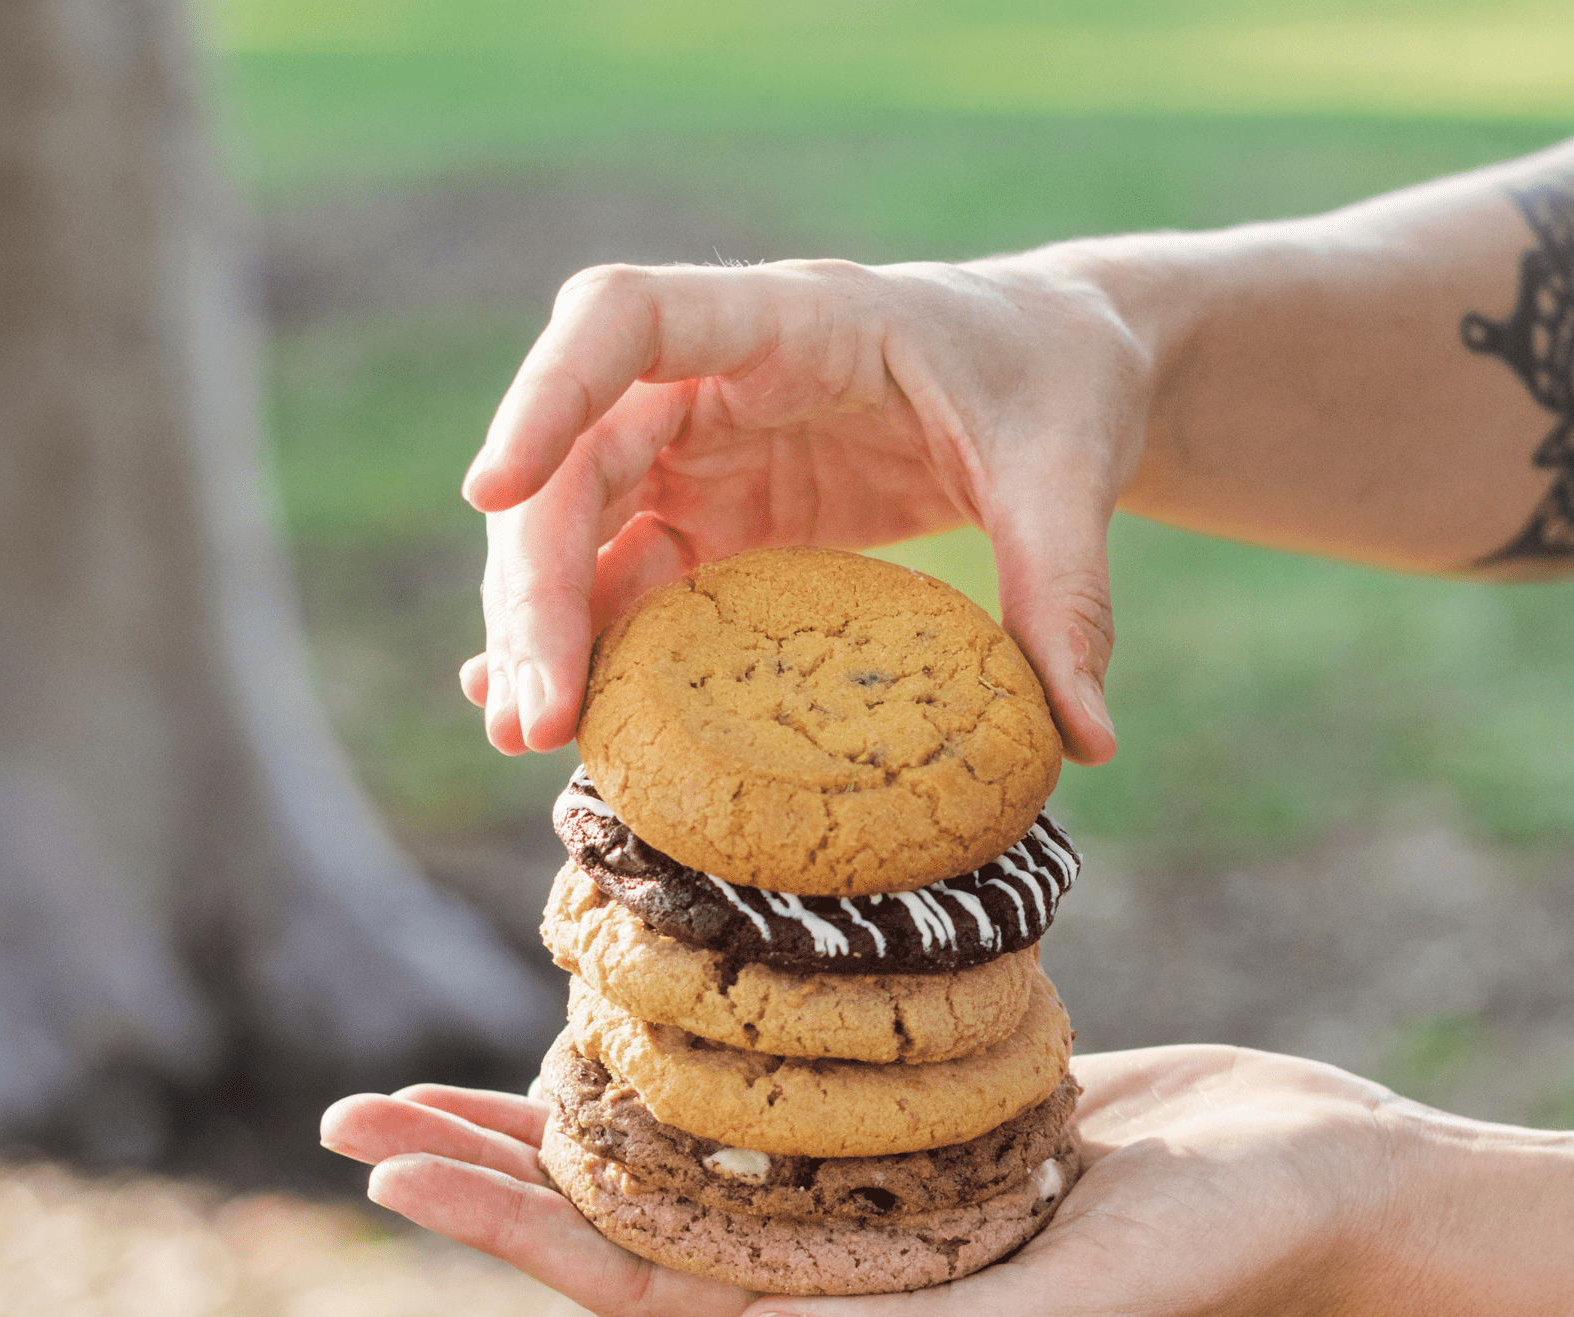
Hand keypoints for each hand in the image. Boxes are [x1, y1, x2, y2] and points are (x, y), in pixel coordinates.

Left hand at [318, 1047, 1396, 1316]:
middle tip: (353, 1114)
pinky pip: (767, 1067)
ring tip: (439, 1066)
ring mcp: (870, 1170)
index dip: (505, 1226)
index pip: (635, 1273)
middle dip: (486, 1164)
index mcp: (850, 1309)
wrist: (1316, 1177)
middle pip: (621, 1206)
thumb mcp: (1080, 1307)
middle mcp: (837, 1244)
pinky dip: (684, 1036)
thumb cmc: (1224, 1257)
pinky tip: (629, 990)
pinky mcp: (915, 1097)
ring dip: (557, 1102)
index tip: (384, 1165)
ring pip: (676, 1135)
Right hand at [456, 251, 1153, 763]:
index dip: (547, 393)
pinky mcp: (723, 519)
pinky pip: (632, 578)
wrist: (1058, 375)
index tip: (491, 489)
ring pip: (582, 529)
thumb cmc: (1056, 382)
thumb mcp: (1068, 471)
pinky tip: (565, 719)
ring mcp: (709, 452)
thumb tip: (1082, 740)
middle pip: (579, 460)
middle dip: (538, 583)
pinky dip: (595, 644)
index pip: (628, 318)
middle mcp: (722, 380)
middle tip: (534, 715)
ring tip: (530, 737)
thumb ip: (1067, 591)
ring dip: (547, 630)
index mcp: (794, 321)